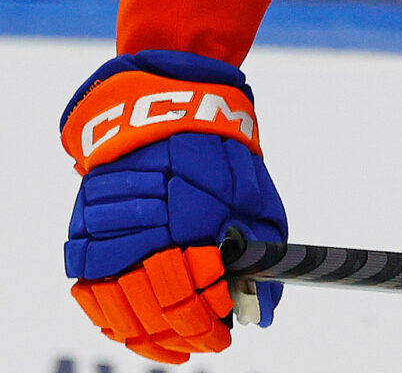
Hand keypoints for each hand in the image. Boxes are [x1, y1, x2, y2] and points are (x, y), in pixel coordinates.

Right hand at [61, 50, 287, 362]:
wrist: (167, 111)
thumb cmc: (222, 159)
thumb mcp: (258, 202)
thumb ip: (261, 258)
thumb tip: (264, 315)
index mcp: (190, 214)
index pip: (191, 292)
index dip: (206, 324)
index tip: (222, 335)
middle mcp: (143, 222)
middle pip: (153, 303)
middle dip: (182, 331)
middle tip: (205, 342)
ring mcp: (107, 226)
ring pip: (117, 302)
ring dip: (146, 331)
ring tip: (174, 344)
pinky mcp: (83, 228)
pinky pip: (87, 288)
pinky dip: (109, 316)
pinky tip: (134, 329)